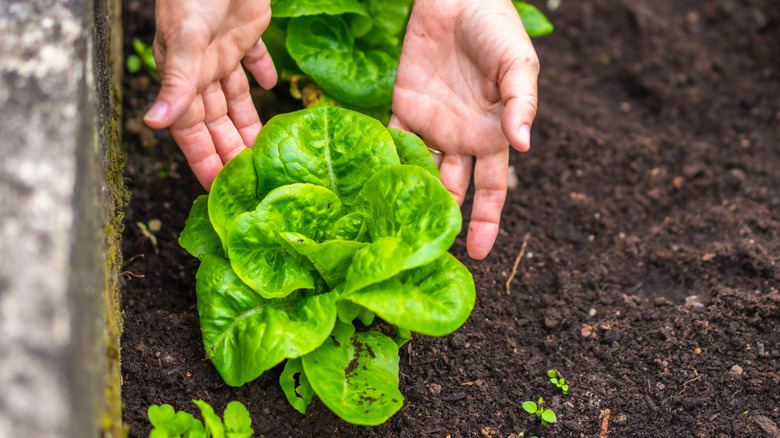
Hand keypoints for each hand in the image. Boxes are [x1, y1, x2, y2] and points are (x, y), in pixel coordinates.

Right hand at [143, 0, 276, 189]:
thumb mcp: (185, 40)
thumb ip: (175, 82)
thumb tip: (152, 124)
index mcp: (184, 76)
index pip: (192, 130)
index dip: (203, 159)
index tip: (215, 190)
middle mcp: (203, 68)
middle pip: (218, 121)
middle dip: (230, 151)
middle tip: (249, 182)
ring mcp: (225, 50)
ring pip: (237, 99)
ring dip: (249, 124)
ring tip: (266, 152)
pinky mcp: (246, 30)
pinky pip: (255, 61)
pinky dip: (264, 74)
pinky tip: (274, 88)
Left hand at [389, 0, 538, 259]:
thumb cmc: (497, 29)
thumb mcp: (518, 65)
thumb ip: (521, 104)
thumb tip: (524, 146)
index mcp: (492, 136)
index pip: (491, 190)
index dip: (487, 223)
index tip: (479, 255)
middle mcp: (461, 139)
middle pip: (453, 192)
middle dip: (443, 223)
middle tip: (428, 256)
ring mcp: (431, 126)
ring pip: (420, 174)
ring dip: (410, 200)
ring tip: (397, 231)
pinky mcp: (403, 108)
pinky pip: (392, 142)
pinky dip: (384, 163)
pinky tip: (374, 190)